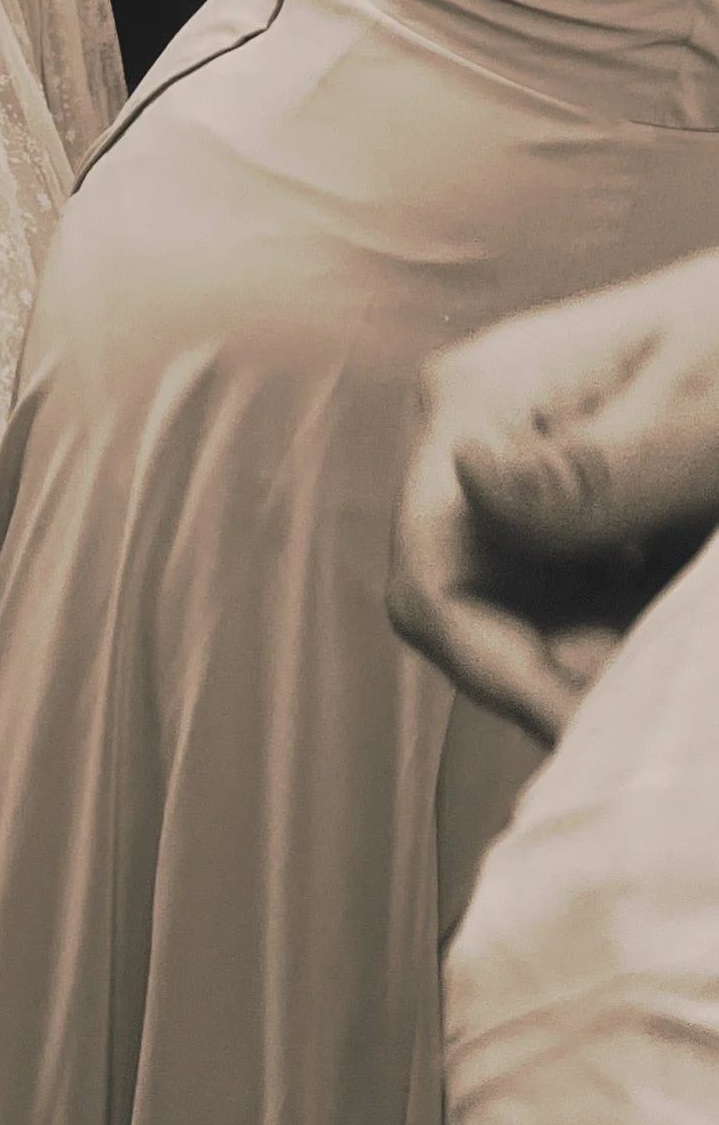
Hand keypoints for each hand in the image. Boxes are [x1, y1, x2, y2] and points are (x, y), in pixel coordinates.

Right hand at [387, 254, 718, 743]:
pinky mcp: (571, 498)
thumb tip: (472, 477)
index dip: (503, 672)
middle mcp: (478, 433)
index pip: (432, 575)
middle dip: (562, 671)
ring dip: (604, 655)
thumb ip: (594, 467)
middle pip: (474, 610)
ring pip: (525, 618)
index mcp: (484, 396)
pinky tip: (686, 612)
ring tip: (684, 643)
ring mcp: (520, 467)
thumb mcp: (701, 417)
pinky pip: (570, 599)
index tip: (595, 728)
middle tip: (662, 688)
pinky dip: (630, 630)